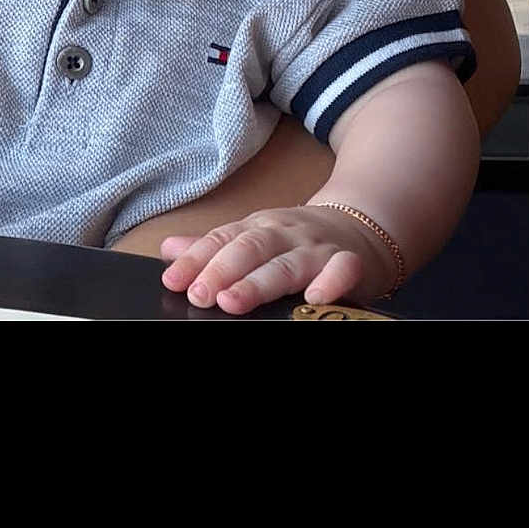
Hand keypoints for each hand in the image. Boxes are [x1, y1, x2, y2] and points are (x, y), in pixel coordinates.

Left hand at [160, 202, 396, 314]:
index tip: (173, 281)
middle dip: (222, 270)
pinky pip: (343, 269)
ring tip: (232, 301)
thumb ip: (213, 247)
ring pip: (287, 263)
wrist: (359, 226)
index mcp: (258, 227)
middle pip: (250, 248)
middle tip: (199, 294)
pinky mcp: (349, 261)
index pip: (221, 240)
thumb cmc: (298, 240)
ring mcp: (316, 248)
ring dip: (259, 282)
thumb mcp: (254, 236)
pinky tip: (314, 298)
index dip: (195, 260)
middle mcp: (285, 234)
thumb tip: (168, 250)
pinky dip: (331, 281)